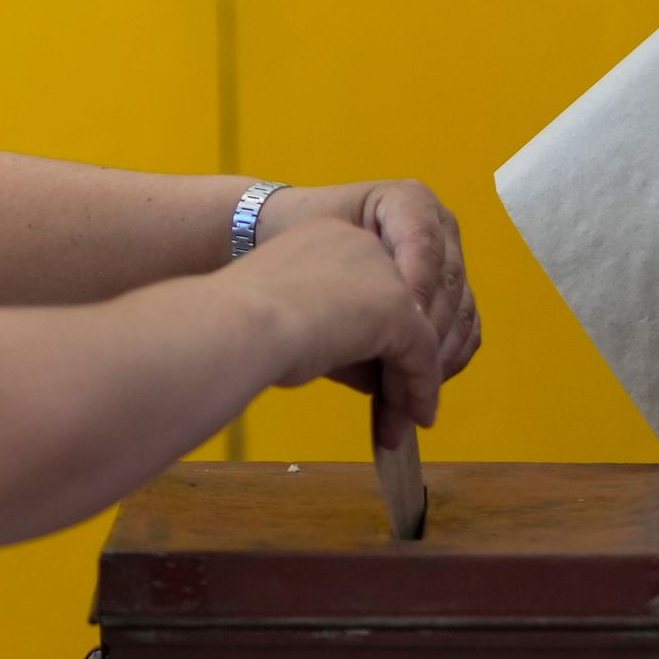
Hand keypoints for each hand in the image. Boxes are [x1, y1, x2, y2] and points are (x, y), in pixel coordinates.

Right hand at [227, 219, 443, 428]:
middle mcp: (360, 245)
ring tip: (403, 420)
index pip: (366, 286)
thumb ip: (332, 329)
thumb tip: (373, 375)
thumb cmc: (241, 325)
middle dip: (400, 357)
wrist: (237, 324)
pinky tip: (415, 417)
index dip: (372, 331)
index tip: (368, 372)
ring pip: (414, 334)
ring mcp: (383, 274)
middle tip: (396, 402)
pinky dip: (420, 389)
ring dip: (413, 380)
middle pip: (397, 307)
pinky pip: (422, 356)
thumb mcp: (288, 313)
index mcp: (327, 237)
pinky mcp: (399, 309)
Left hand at [263, 180, 482, 381]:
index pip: (422, 244)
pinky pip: (466, 326)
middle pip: (447, 282)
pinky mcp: (457, 291)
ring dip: (441, 354)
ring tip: (413, 388)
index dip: (414, 288)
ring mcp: (453, 258)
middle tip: (407, 373)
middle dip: (427, 332)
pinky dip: (449, 357)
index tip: (397, 327)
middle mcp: (440, 224)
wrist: (294, 235)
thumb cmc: (301, 238)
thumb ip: (354, 287)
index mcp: (409, 200)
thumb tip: (378, 345)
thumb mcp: (321, 249)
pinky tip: (425, 382)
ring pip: (461, 309)